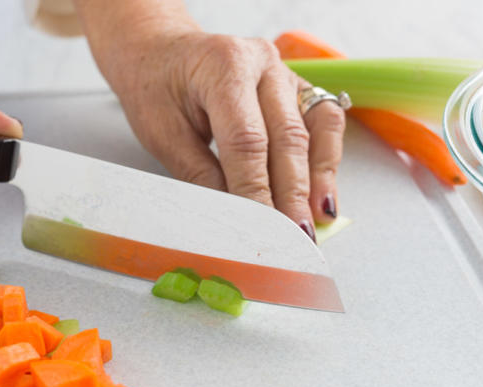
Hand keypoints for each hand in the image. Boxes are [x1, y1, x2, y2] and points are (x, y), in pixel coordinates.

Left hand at [76, 2, 344, 240]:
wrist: (161, 53)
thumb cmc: (156, 87)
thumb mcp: (163, 134)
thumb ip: (200, 175)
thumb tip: (232, 218)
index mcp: (224, 66)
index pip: (247, 141)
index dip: (256, 191)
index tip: (262, 229)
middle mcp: (262, 63)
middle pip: (286, 138)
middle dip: (292, 195)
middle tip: (294, 237)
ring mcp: (284, 72)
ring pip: (315, 130)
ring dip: (317, 181)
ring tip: (316, 222)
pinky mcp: (296, 87)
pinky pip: (324, 123)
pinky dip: (326, 161)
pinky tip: (322, 195)